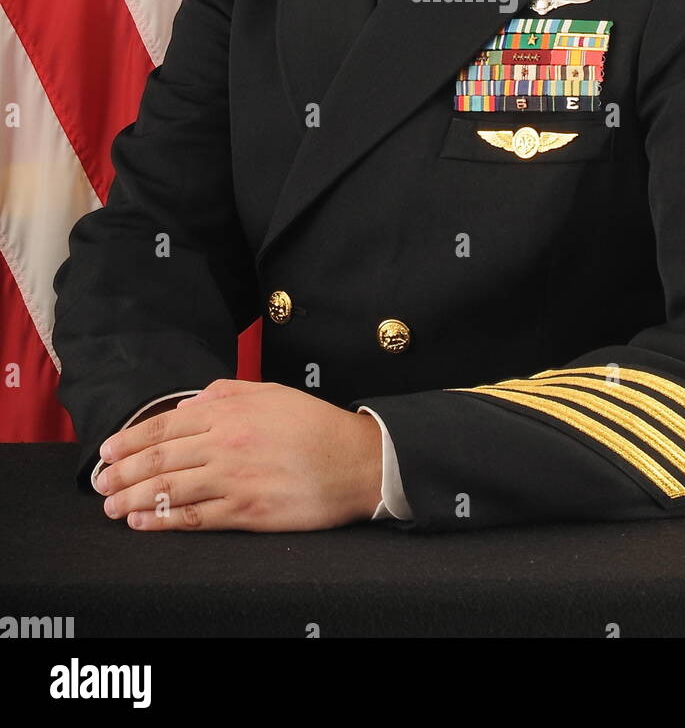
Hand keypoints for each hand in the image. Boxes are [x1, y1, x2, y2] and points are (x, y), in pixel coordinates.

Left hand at [94, 379, 382, 531]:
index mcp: (229, 411)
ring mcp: (234, 479)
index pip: (165, 424)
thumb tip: (190, 401)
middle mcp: (225, 443)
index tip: (107, 450)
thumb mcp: (270, 392)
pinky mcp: (246, 512)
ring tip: (111, 506)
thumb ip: (227, 392)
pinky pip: (195, 517)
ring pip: (169, 489)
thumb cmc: (315, 425)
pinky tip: (143, 522)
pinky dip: (163, 520)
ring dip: (133, 499)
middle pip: (160, 458)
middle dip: (122, 472)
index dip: (131, 440)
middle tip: (100, 482)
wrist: (355, 460)